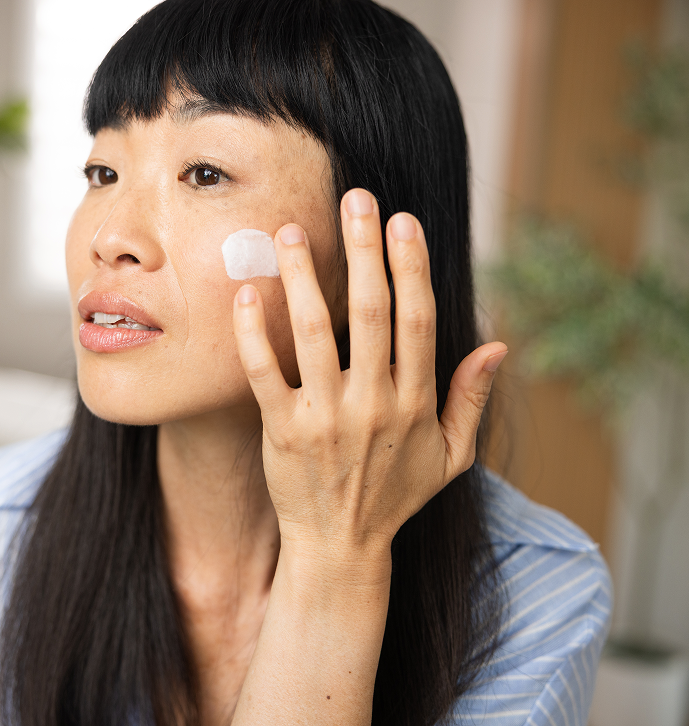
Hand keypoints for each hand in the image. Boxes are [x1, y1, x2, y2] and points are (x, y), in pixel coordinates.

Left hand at [232, 188, 506, 570]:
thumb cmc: (395, 495)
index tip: (403, 221)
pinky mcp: (282, 431)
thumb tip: (499, 344)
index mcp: (415, 402)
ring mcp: (325, 416)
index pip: (417, 320)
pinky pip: (265, 372)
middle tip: (354, 200)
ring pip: (314, 332)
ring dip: (302, 277)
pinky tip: (248, 293)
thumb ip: (472, 400)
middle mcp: (374, 403)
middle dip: (363, 250)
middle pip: (370, 312)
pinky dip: (255, 332)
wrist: (340, 547)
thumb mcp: (451, 458)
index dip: (411, 266)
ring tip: (290, 231)